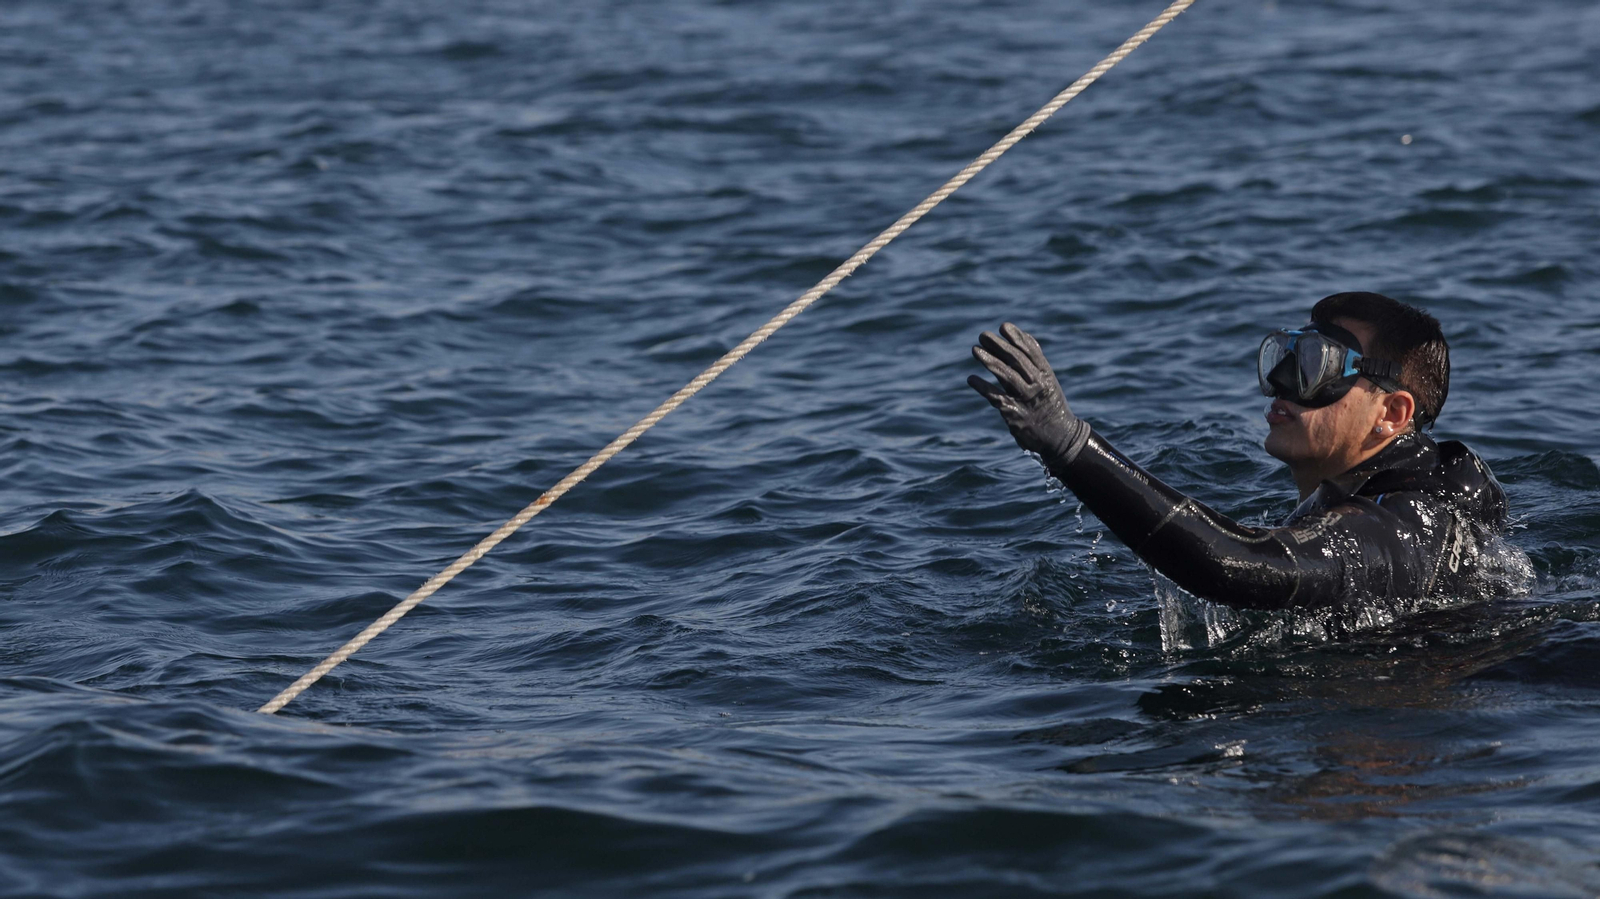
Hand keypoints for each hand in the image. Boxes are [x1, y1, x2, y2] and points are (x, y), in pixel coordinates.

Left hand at [968, 322, 1089, 464]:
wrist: (1060, 438)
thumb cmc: (1050, 405)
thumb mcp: (1048, 381)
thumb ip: (1035, 359)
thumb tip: (1023, 335)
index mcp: (1046, 374)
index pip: (1031, 352)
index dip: (1017, 338)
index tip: (1004, 326)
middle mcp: (1037, 385)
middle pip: (1016, 360)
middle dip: (999, 346)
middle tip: (983, 335)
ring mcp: (1026, 400)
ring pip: (1006, 375)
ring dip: (989, 361)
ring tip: (974, 350)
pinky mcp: (1015, 414)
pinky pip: (996, 397)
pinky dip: (982, 387)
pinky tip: (971, 379)